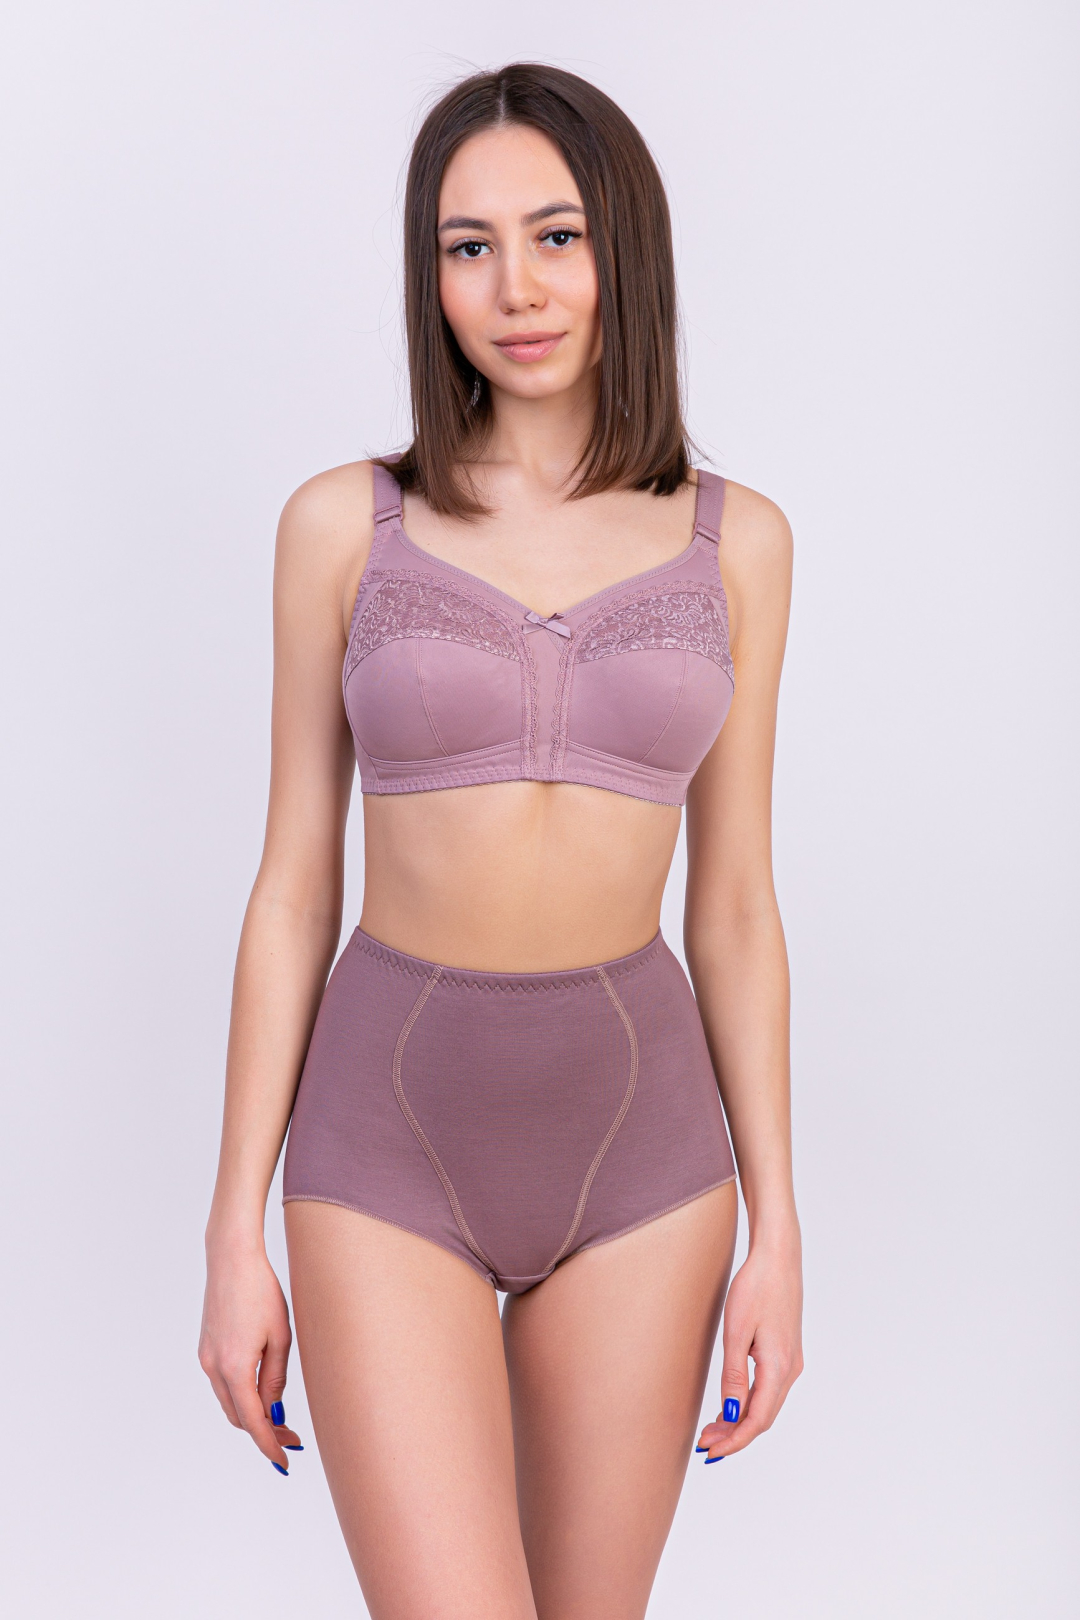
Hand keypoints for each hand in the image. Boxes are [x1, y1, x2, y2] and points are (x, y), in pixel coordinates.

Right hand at [198, 1241, 303, 1473]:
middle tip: (292, 1437)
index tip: (284, 1461)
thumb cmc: (261, 1291)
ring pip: (229, 1402)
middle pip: (239, 1416)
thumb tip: (274, 1410)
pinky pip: (224, 1384)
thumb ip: (276, 1377)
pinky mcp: (206, 1348)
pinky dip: (241, 1395)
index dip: (269, 1444)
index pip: (253, 1421)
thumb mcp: (280, 1336)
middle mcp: (214, 1368)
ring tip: (281, 1417)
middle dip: (264, 1431)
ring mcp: (206, 1358)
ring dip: (252, 1414)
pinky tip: (261, 1391)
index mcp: (234, 1368)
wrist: (232, 1259)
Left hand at [696, 1229, 802, 1460]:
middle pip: (763, 1417)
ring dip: (741, 1421)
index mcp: (779, 1367)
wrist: (778, 1256)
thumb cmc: (755, 1287)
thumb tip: (731, 1416)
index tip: (710, 1451)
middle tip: (704, 1445)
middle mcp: (790, 1369)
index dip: (734, 1441)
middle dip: (734, 1435)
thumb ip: (734, 1376)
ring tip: (712, 1430)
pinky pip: (769, 1389)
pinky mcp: (787, 1352)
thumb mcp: (737, 1331)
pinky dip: (749, 1403)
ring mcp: (791, 1361)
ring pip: (766, 1404)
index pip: (757, 1420)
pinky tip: (731, 1405)